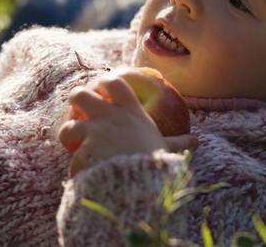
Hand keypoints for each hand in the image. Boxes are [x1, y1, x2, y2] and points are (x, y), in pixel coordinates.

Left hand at [57, 71, 197, 177]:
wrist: (138, 182)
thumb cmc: (155, 162)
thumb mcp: (167, 149)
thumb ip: (178, 144)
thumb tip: (196, 142)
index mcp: (130, 112)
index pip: (114, 84)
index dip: (105, 82)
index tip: (102, 86)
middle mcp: (108, 117)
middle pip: (81, 95)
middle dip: (77, 99)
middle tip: (79, 108)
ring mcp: (93, 133)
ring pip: (68, 126)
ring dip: (68, 134)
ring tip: (71, 142)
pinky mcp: (82, 153)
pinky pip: (73, 159)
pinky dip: (76, 168)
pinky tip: (79, 175)